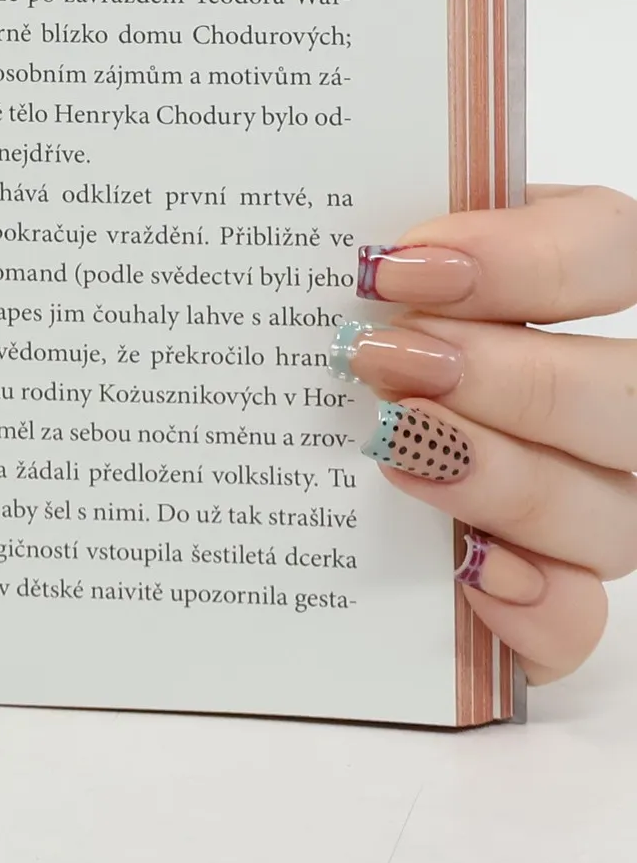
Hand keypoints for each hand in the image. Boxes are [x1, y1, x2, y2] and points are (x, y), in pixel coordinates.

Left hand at [338, 185, 636, 682]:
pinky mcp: (545, 599)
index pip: (609, 245)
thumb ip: (378, 263)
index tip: (399, 269)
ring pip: (611, 510)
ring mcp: (584, 504)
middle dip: (509, 377)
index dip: (527, 256)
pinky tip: (468, 569)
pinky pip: (578, 616)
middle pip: (625, 391)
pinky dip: (533, 601)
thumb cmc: (327, 340)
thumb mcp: (352, 287)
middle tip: (386, 364)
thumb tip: (354, 256)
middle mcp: (596, 400)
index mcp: (558, 287)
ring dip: (505, 479)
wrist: (261, 475)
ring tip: (392, 447)